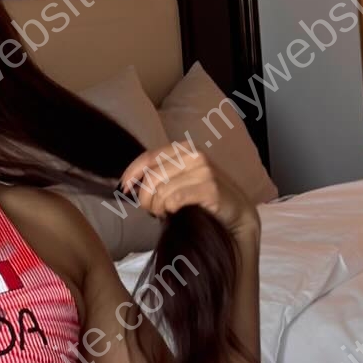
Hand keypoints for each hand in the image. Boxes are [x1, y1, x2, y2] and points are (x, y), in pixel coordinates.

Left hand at [118, 141, 259, 237]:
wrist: (238, 212)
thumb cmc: (204, 196)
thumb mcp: (182, 177)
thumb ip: (161, 174)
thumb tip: (130, 183)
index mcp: (185, 149)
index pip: (149, 157)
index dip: (132, 173)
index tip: (124, 188)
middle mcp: (194, 155)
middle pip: (152, 178)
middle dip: (145, 199)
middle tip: (151, 211)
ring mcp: (203, 171)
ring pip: (162, 192)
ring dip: (158, 208)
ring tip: (166, 213)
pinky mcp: (209, 189)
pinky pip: (175, 200)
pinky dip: (170, 210)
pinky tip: (176, 213)